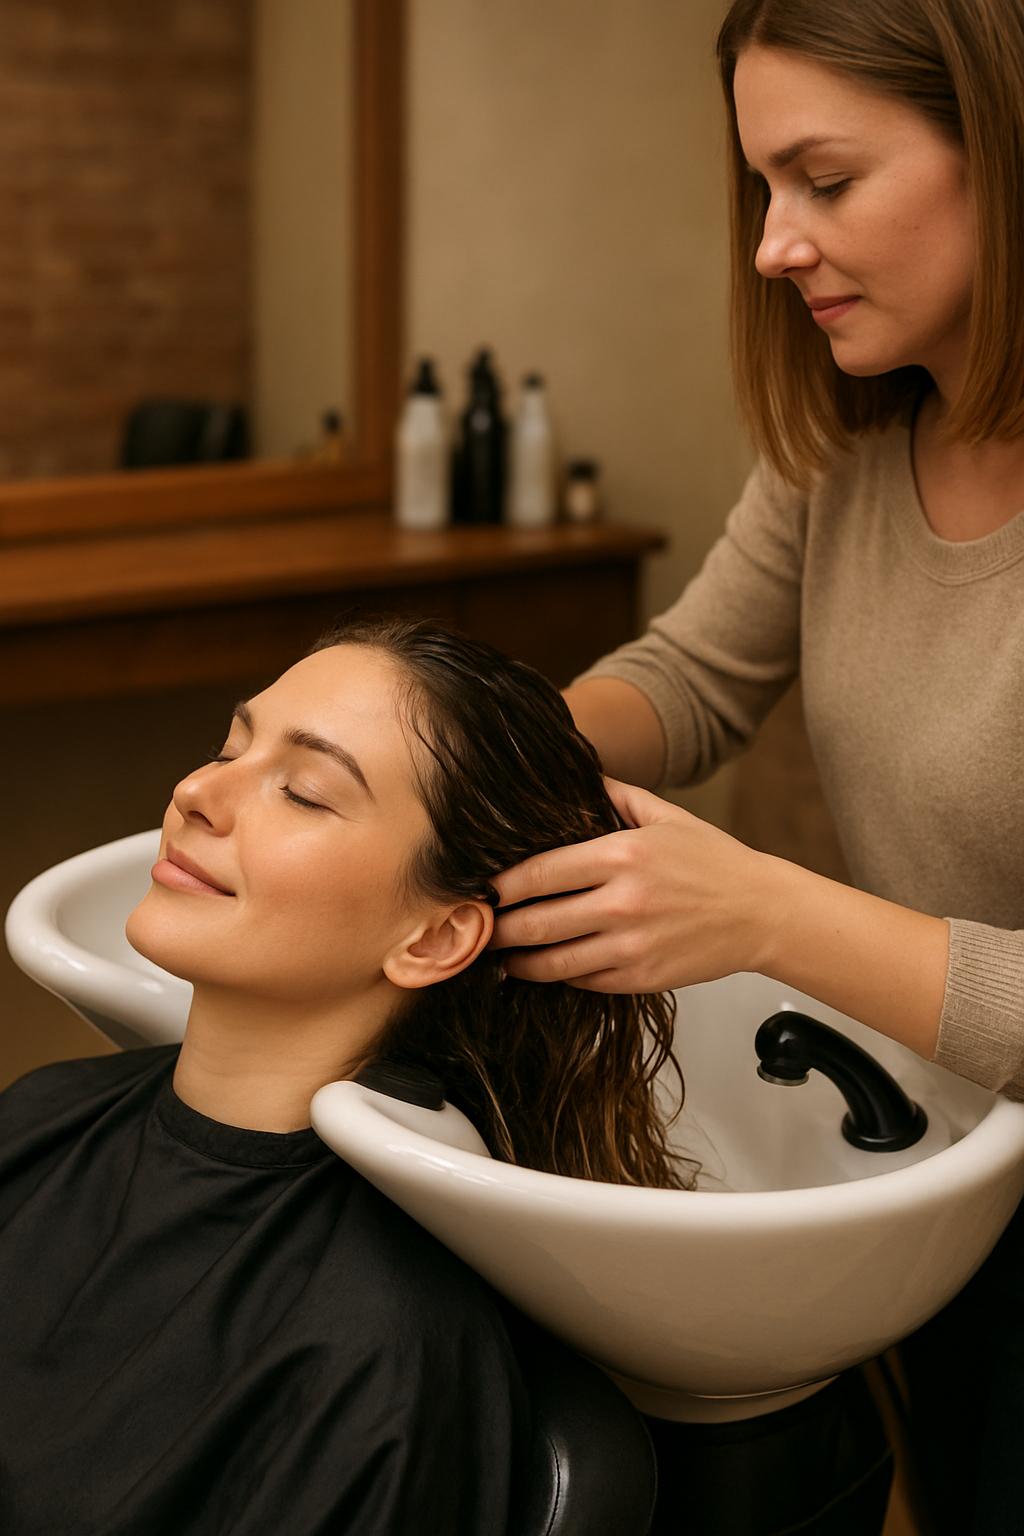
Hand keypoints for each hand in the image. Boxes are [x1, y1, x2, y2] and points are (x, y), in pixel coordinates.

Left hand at [490, 778, 773, 992]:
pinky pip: (582, 981)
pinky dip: (558, 975)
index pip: (539, 873)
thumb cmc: (715, 862)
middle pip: (535, 922)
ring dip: (518, 961)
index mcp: (622, 854)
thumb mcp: (666, 815)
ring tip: (499, 956)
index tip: (483, 888)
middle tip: (477, 927)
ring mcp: (631, 945)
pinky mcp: (641, 977)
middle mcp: (622, 902)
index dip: (501, 885)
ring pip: (552, 961)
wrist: (762, 912)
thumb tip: (576, 773)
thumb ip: (616, 794)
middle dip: (498, 928)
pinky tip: (544, 967)